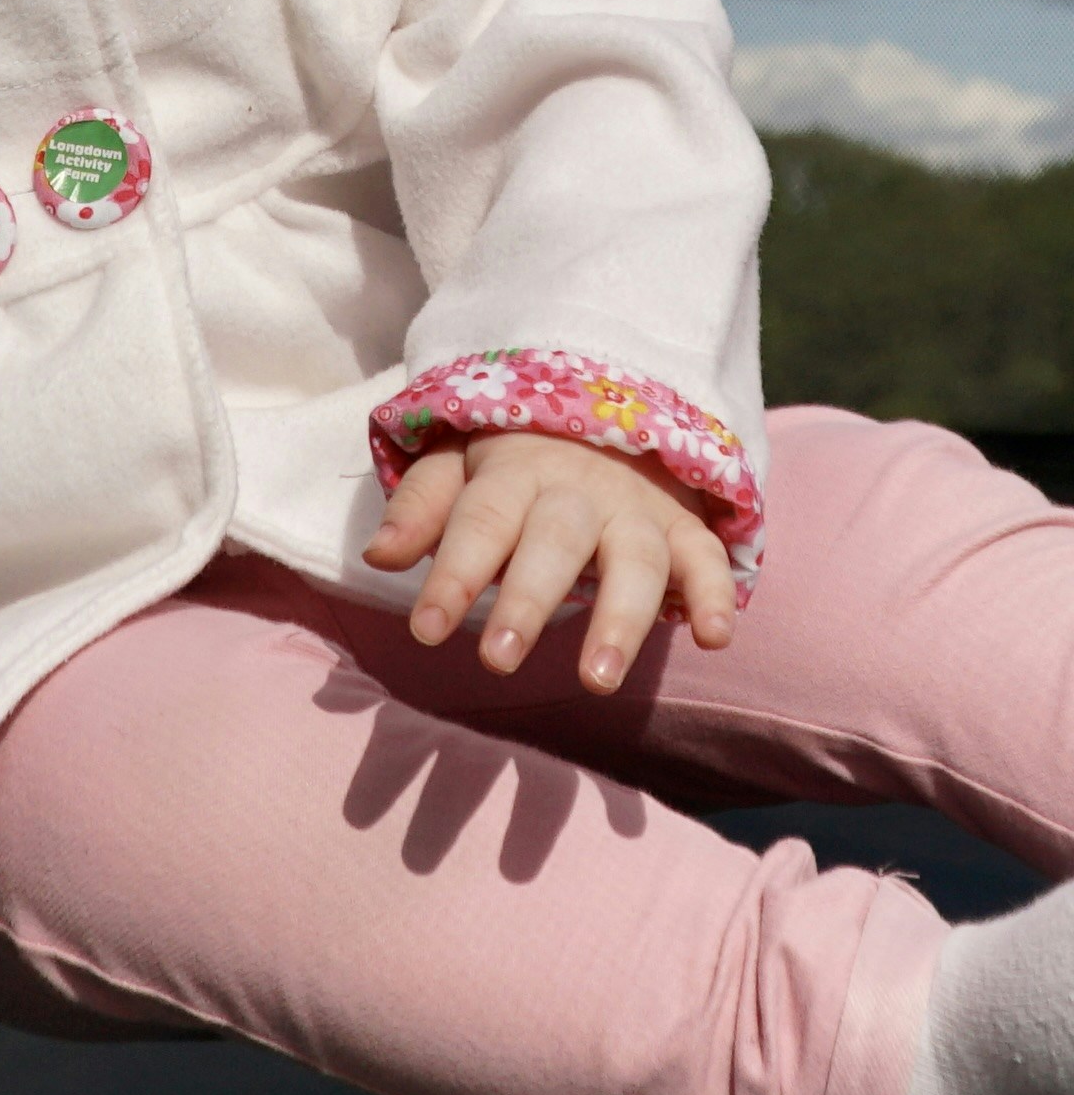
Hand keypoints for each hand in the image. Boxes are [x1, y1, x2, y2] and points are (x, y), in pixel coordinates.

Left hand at [362, 430, 734, 692]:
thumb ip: (420, 508)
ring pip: (635, 560)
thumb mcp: (455, 464)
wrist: (604, 414)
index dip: (453, 575)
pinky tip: (714, 638)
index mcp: (512, 470)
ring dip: (619, 619)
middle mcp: (577, 489)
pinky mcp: (684, 528)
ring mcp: (636, 509)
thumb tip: (377, 556)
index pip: (478, 522)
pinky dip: (717, 595)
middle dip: (526, 602)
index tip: (425, 630)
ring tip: (596, 680)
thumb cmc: (512, 458)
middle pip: (552, 543)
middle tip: (496, 661)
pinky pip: (707, 558)